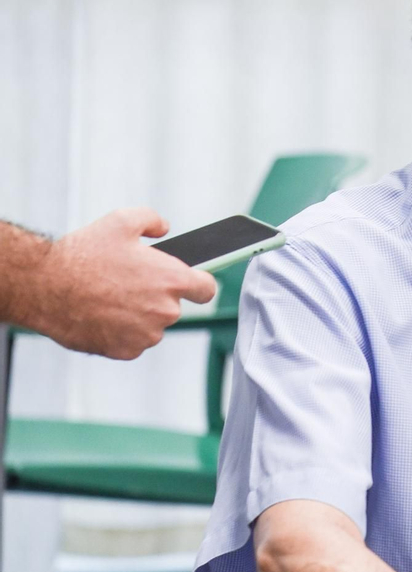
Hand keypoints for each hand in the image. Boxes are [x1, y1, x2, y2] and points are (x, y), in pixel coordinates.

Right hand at [35, 208, 216, 358]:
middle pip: (172, 306)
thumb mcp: (121, 221)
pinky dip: (119, 332)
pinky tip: (100, 315)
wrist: (44, 287)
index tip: (189, 283)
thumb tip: (164, 228)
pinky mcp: (126, 351)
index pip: (206, 289)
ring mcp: (146, 335)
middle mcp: (165, 311)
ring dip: (137, 315)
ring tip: (108, 298)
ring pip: (150, 325)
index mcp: (171, 281)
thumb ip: (152, 220)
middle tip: (126, 283)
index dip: (198, 284)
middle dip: (155, 296)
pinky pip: (131, 341)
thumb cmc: (82, 255)